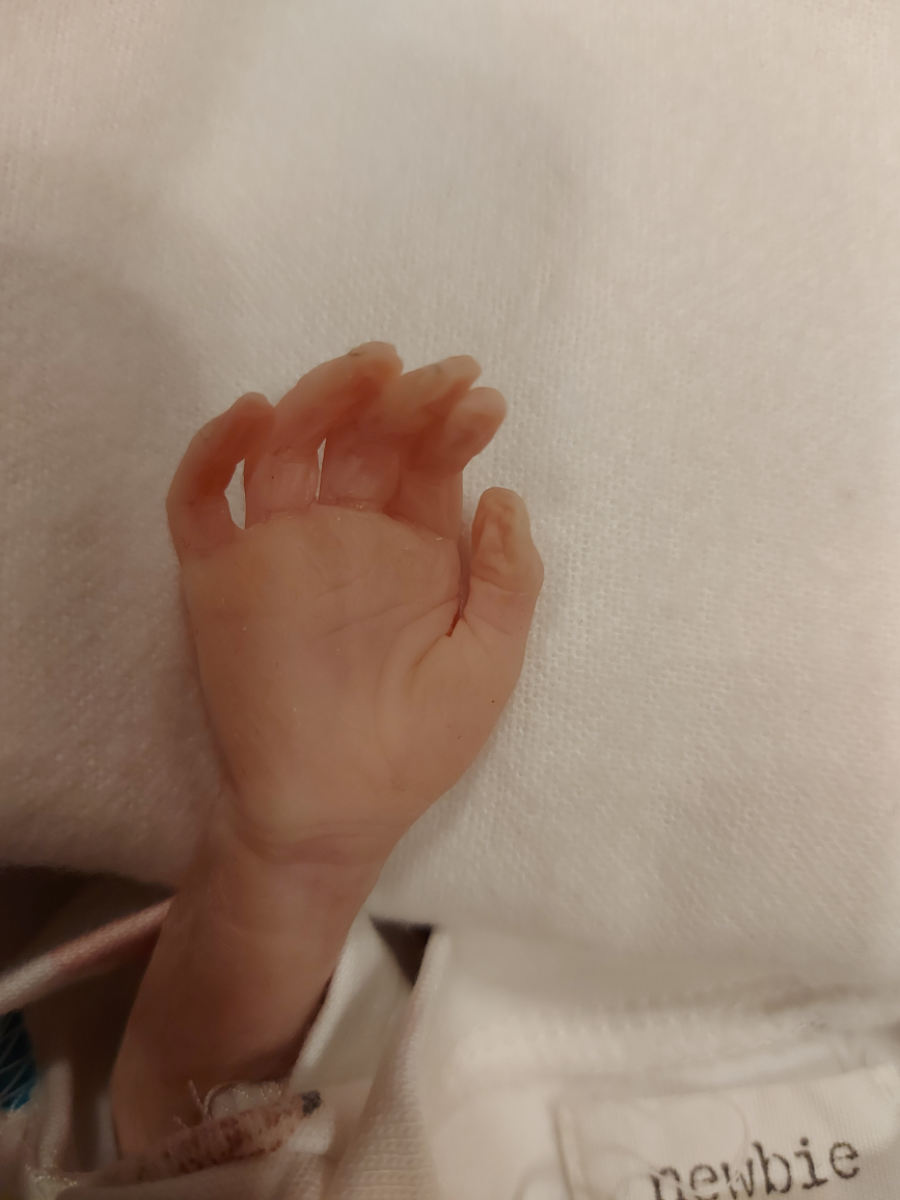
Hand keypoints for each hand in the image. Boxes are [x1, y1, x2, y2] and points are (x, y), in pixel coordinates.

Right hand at [167, 344, 542, 862]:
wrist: (336, 812)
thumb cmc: (417, 743)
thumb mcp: (490, 660)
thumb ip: (510, 579)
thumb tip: (506, 495)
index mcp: (414, 546)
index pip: (429, 462)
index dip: (454, 424)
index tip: (485, 401)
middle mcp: (346, 533)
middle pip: (363, 439)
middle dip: (399, 399)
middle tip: (434, 377)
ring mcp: (279, 547)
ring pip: (288, 446)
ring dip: (323, 398)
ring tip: (370, 369)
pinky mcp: (218, 575)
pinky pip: (201, 500)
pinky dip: (216, 452)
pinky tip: (255, 415)